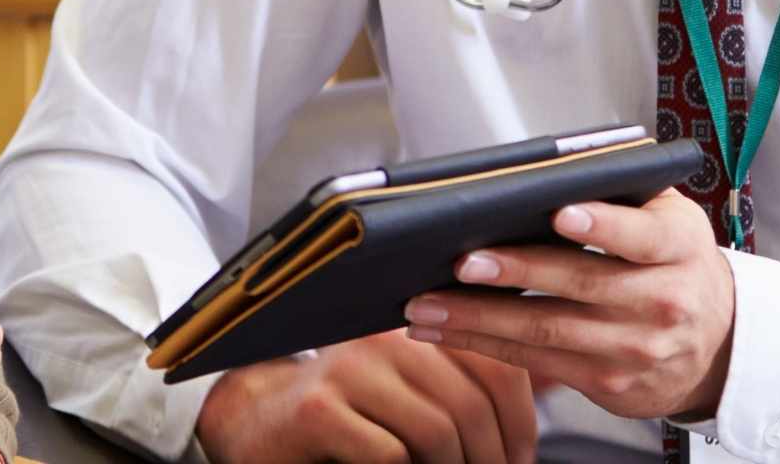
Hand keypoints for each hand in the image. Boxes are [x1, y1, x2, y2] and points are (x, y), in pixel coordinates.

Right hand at [192, 327, 537, 462]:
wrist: (256, 423)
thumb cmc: (344, 418)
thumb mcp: (405, 398)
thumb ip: (455, 394)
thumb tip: (524, 434)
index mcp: (415, 328)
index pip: (494, 364)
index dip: (520, 422)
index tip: (521, 458)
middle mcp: (384, 338)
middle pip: (470, 402)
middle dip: (493, 458)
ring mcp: (349, 370)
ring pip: (436, 430)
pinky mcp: (320, 410)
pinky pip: (391, 455)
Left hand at [402, 192, 734, 421]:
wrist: (716, 342)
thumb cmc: (675, 262)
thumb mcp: (670, 218)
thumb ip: (621, 194)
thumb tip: (545, 173)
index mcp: (678, 246)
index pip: (641, 233)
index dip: (602, 224)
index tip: (561, 212)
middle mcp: (663, 300)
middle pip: (580, 283)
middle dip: (515, 272)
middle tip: (462, 261)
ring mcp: (635, 347)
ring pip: (547, 329)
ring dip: (479, 318)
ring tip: (428, 303)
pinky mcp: (608, 382)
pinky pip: (537, 361)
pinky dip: (485, 344)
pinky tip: (446, 330)